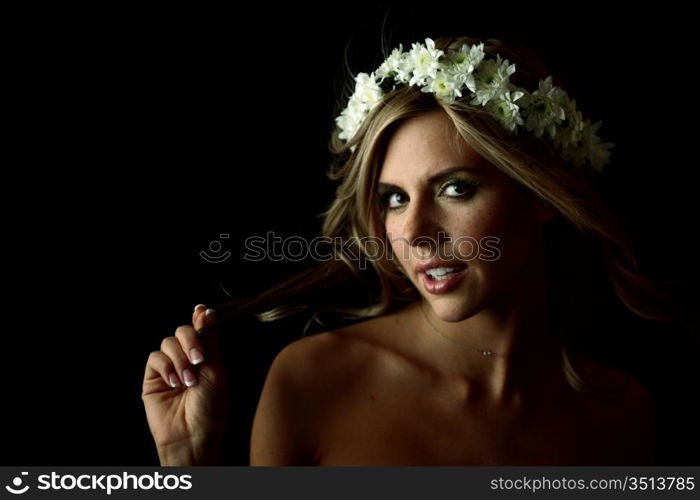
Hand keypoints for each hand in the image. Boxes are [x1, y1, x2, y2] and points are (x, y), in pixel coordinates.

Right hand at [142, 304, 228, 464]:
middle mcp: (187, 359)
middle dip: (190, 339)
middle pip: (182, 330)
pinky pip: (155, 358)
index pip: (201, 329)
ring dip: (180, 358)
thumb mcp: (216, 369)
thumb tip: (207, 312)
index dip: (201, 318)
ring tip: (188, 380)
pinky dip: (166, 366)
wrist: (193, 433)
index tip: (203, 311)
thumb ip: (209, 340)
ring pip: (168, 342)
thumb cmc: (210, 406)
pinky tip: (174, 382)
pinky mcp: (153, 378)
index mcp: (205, 356)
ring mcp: (169, 367)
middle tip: (199, 358)